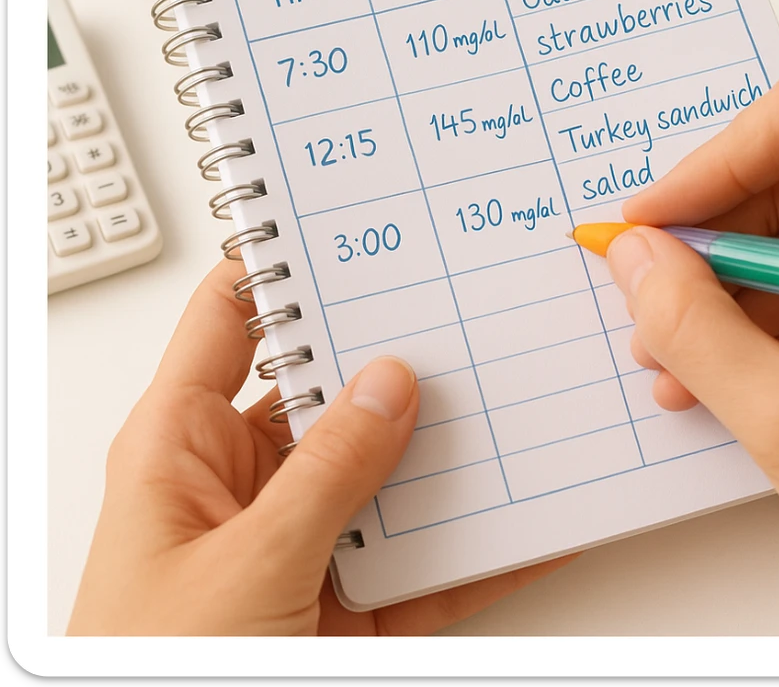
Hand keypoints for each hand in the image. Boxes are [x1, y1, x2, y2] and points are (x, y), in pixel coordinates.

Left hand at [67, 259, 571, 634]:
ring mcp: (301, 542)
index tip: (350, 228)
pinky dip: (478, 551)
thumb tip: (390, 385)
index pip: (232, 322)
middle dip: (396, 362)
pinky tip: (529, 527)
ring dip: (448, 455)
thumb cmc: (155, 674)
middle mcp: (244, 483)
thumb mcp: (245, 566)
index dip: (280, 266)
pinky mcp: (346, 606)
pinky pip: (423, 565)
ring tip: (514, 408)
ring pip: (387, 476)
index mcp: (183, 447)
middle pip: (330, 394)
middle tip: (462, 316)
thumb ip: (326, 473)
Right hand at [607, 68, 778, 635]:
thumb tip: (633, 258)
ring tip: (661, 355)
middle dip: (701, 242)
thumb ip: (696, 330)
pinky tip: (693, 380)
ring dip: (706, 295)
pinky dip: (732, 332)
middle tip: (643, 292)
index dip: (717, 160)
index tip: (654, 220)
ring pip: (775, 246)